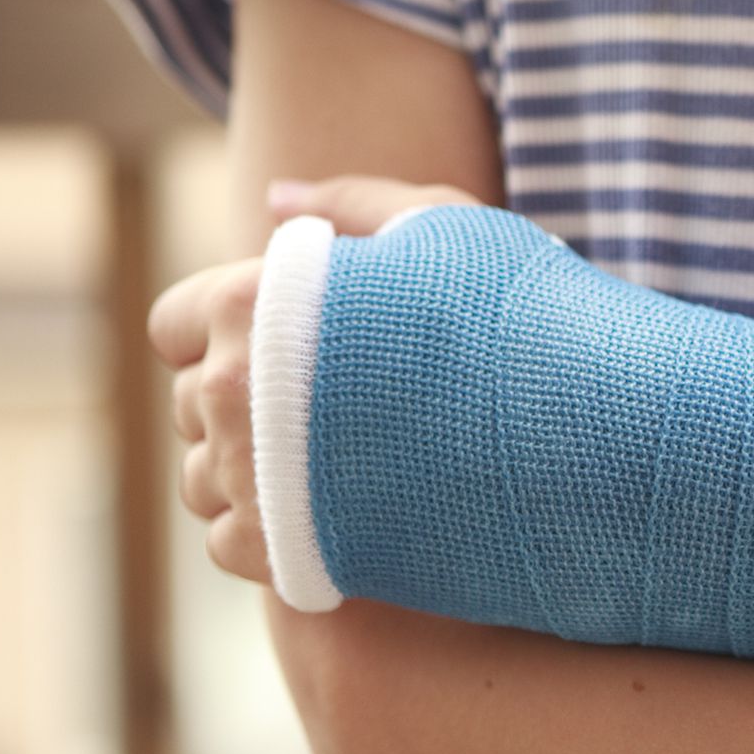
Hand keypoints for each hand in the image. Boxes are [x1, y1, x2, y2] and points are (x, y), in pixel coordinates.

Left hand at [145, 174, 480, 581]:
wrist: (579, 438)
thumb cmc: (519, 319)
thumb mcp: (447, 228)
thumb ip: (354, 204)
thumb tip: (273, 197)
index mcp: (253, 302)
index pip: (175, 323)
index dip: (227, 332)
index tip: (286, 350)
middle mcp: (232, 390)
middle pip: (190, 405)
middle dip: (244, 406)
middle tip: (329, 412)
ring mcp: (252, 479)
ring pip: (204, 481)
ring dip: (251, 476)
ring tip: (336, 467)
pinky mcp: (284, 557)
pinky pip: (228, 545)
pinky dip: (269, 536)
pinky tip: (337, 514)